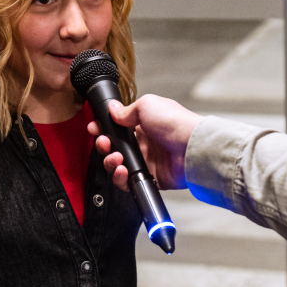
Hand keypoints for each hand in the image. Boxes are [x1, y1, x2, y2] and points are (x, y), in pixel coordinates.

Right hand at [87, 94, 203, 190]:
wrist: (191, 147)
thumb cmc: (175, 123)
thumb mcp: (147, 105)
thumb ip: (126, 110)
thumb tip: (112, 109)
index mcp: (142, 124)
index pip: (116, 127)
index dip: (103, 128)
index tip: (95, 128)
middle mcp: (143, 142)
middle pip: (113, 147)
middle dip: (103, 145)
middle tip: (104, 143)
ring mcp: (146, 161)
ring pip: (117, 165)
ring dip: (110, 161)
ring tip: (116, 158)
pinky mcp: (150, 178)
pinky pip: (128, 181)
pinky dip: (120, 178)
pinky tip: (122, 170)